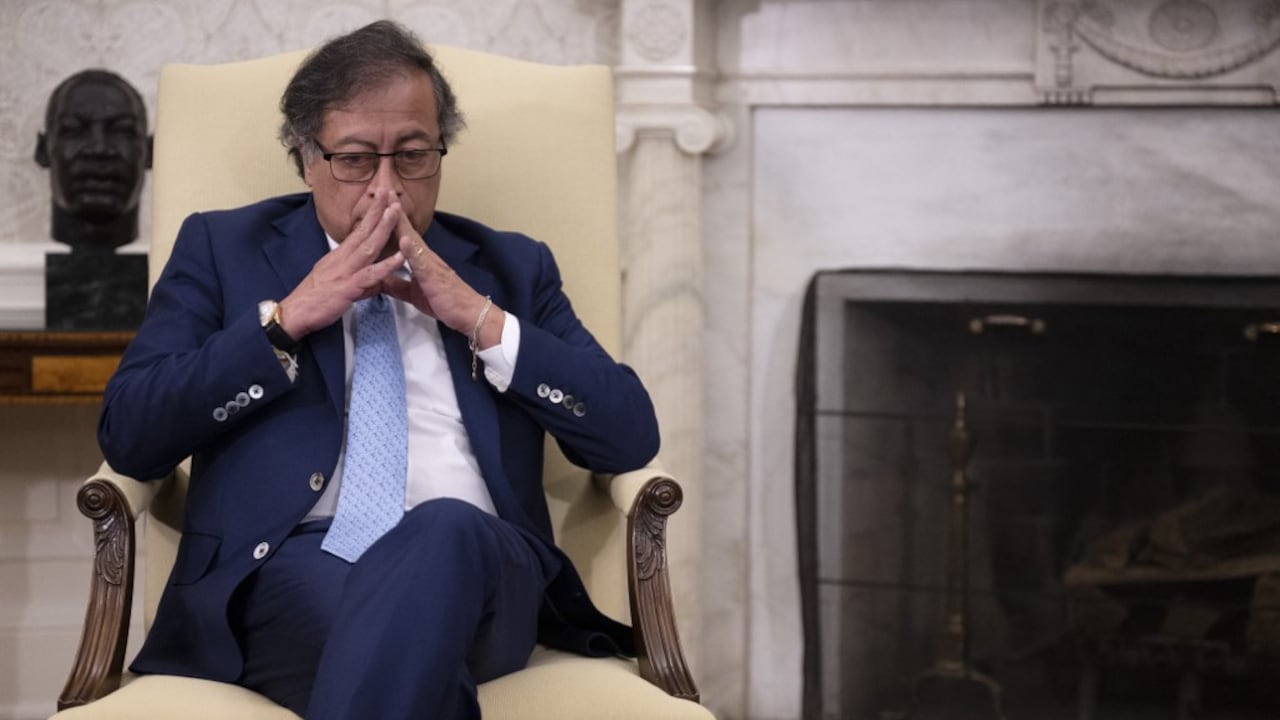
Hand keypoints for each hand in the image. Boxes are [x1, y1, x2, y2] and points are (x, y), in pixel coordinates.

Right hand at [277, 189, 406, 338]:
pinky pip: (371, 274)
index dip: (371, 213)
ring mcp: (346, 271)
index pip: (358, 230)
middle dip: (378, 210)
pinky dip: (386, 265)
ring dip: (383, 227)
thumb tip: (376, 281)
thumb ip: (360, 280)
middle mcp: (343, 258)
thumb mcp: (337, 283)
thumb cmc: (314, 299)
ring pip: (369, 246)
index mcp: (340, 256)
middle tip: (391, 192)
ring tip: (396, 212)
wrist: (295, 313)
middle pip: (364, 230)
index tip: (382, 198)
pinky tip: (400, 257)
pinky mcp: (348, 287)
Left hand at [380, 214, 503, 348]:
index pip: (403, 235)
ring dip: (401, 223)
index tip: (381, 201)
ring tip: (390, 205)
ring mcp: (430, 264)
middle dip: (394, 210)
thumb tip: (380, 279)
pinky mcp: (433, 277)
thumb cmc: (445, 303)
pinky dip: (411, 250)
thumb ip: (397, 285)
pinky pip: (421, 262)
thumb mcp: (414, 294)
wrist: (469, 314)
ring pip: (413, 240)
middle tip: (383, 189)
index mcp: (420, 260)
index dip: (392, 218)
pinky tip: (403, 239)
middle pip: (407, 230)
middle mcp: (426, 256)